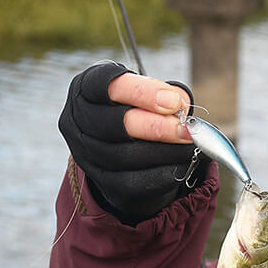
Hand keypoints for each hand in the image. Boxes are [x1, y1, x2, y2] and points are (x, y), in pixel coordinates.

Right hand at [58, 61, 200, 223]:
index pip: (107, 85)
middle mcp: (78, 120)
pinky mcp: (101, 181)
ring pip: (124, 156)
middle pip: (115, 125)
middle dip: (157, 127)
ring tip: (189, 145)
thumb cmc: (138, 109)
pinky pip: (132, 181)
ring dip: (164, 152)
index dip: (142, 93)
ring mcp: (85, 153)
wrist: (127, 146)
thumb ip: (167, 93)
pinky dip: (162, 173)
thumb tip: (182, 103)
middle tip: (187, 130)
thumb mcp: (149, 93)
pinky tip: (180, 164)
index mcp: (86, 88)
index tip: (173, 101)